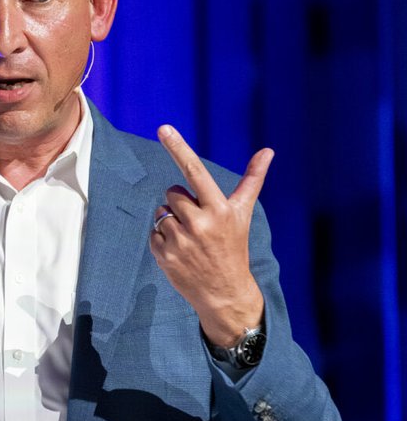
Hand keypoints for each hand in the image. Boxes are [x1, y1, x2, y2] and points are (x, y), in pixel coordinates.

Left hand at [149, 125, 270, 346]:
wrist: (225, 292)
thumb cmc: (234, 246)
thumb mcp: (243, 213)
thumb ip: (251, 180)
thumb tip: (268, 151)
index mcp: (219, 209)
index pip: (194, 171)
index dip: (178, 148)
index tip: (163, 128)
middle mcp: (199, 223)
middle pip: (172, 192)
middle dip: (181, 202)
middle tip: (198, 222)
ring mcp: (180, 240)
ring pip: (161, 212)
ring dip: (171, 221)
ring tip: (191, 238)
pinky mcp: (164, 255)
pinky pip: (153, 232)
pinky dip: (162, 239)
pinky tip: (181, 251)